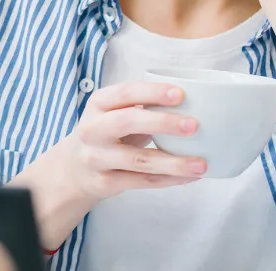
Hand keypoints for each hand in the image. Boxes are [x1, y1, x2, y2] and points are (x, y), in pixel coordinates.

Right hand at [6, 82, 207, 247]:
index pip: (125, 93)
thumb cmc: (107, 133)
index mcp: (98, 103)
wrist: (73, 169)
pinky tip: (189, 177)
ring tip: (202, 163)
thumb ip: (143, 105)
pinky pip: (141, 182)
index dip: (152, 92)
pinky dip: (169, 180)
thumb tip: (194, 101)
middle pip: (127, 122)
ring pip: (138, 160)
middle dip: (163, 123)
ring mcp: (96, 157)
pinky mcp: (104, 182)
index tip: (180, 94)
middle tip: (194, 126)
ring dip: (174, 162)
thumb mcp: (115, 112)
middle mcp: (92, 129)